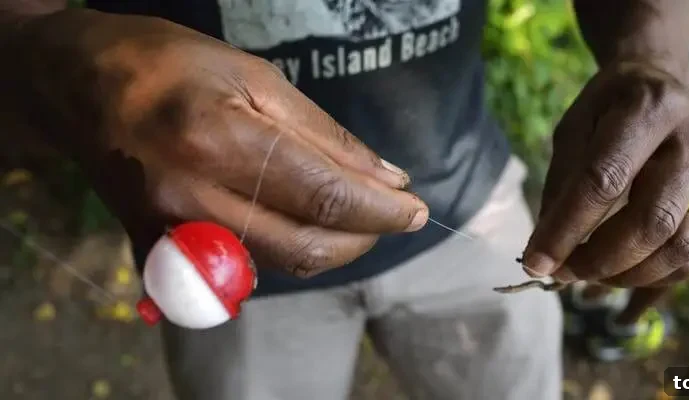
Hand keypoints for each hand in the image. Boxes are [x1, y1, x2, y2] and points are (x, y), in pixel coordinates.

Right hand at [10, 10, 428, 277]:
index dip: (380, 210)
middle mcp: (193, 197)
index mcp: (221, 139)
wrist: (77, 87)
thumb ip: (324, 136)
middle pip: (304, 247)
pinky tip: (298, 226)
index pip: (324, 195)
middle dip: (362, 239)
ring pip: (277, 267)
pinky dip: (282, 255)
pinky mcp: (157, 251)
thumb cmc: (168, 65)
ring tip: (350, 217)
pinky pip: (239, 272)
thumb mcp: (254, 77)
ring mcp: (170, 233)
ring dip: (328, 249)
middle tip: (390, 216)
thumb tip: (387, 178)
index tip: (415, 209)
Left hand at [521, 60, 688, 287]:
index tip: (536, 262)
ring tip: (589, 274)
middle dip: (600, 259)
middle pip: (651, 220)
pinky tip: (619, 273)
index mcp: (648, 108)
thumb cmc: (608, 109)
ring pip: (681, 247)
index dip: (567, 228)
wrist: (662, 84)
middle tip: (563, 272)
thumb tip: (546, 250)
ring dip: (628, 275)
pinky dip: (652, 277)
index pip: (605, 180)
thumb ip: (561, 185)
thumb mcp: (574, 129)